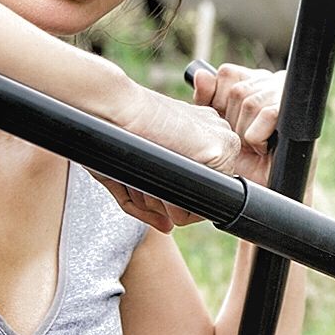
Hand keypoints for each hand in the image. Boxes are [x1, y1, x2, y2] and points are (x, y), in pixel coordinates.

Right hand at [101, 86, 243, 231]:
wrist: (112, 106)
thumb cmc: (113, 130)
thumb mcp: (132, 167)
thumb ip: (148, 202)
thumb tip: (167, 227)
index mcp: (199, 132)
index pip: (197, 182)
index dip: (166, 194)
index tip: (142, 177)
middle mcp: (215, 134)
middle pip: (200, 196)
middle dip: (165, 200)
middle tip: (142, 174)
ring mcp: (222, 141)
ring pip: (202, 204)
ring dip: (167, 201)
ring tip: (147, 168)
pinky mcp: (219, 150)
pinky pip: (203, 204)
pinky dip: (173, 201)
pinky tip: (157, 169)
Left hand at [190, 62, 284, 174]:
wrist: (267, 186)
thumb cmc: (244, 158)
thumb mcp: (216, 126)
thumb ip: (206, 100)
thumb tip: (201, 75)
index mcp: (253, 81)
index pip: (227, 74)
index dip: (219, 99)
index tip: (224, 122)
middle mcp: (271, 82)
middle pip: (237, 91)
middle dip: (232, 122)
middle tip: (241, 140)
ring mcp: (286, 95)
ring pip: (251, 104)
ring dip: (245, 133)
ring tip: (253, 146)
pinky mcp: (295, 114)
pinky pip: (268, 114)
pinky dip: (258, 138)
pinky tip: (263, 148)